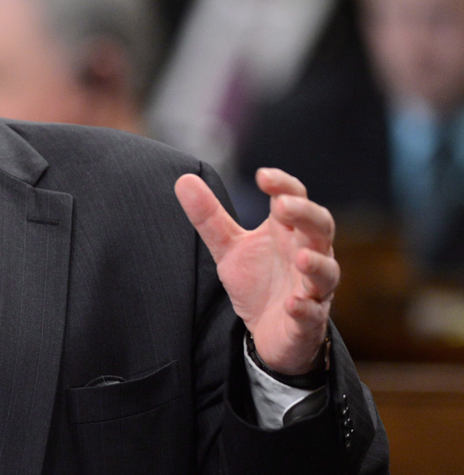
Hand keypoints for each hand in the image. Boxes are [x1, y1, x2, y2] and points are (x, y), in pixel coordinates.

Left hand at [174, 168, 338, 374]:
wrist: (268, 332)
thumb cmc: (257, 282)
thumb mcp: (229, 247)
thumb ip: (209, 216)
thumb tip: (183, 179)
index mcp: (288, 232)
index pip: (295, 199)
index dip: (284, 186)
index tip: (262, 177)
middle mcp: (308, 254)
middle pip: (320, 227)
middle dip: (305, 214)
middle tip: (282, 205)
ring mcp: (312, 289)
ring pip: (327, 272)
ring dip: (316, 264)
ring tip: (301, 257)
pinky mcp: (308, 321)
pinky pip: (313, 314)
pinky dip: (306, 308)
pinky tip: (294, 303)